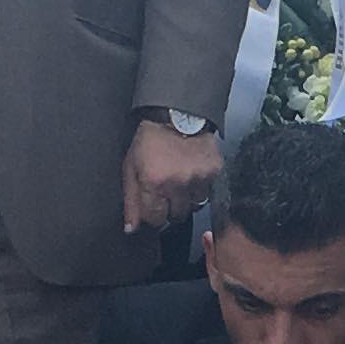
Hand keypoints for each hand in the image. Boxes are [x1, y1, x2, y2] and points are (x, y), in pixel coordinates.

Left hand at [123, 114, 218, 232]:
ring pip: (194, 207)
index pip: (155, 219)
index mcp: (154, 183)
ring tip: (179, 182)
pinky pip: (207, 193)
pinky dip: (199, 188)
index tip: (153, 205)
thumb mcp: (131, 168)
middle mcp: (178, 184)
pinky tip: (191, 175)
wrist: (177, 114)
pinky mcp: (214, 172)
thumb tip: (130, 229)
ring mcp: (198, 179)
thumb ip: (131, 200)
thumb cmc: (150, 141)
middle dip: (169, 208)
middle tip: (165, 191)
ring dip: (185, 199)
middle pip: (175, 217)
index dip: (152, 214)